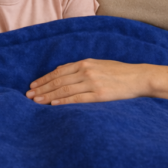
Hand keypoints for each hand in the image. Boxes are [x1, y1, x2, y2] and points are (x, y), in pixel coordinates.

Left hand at [26, 59, 149, 104]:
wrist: (139, 77)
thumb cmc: (119, 72)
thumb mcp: (98, 65)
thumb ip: (81, 68)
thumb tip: (61, 71)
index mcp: (85, 63)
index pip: (59, 72)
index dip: (44, 79)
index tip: (33, 85)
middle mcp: (86, 71)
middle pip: (58, 81)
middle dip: (42, 88)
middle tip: (28, 95)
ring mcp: (92, 82)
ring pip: (64, 90)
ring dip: (48, 96)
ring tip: (35, 101)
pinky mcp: (99, 94)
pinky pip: (77, 98)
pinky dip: (63, 101)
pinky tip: (53, 104)